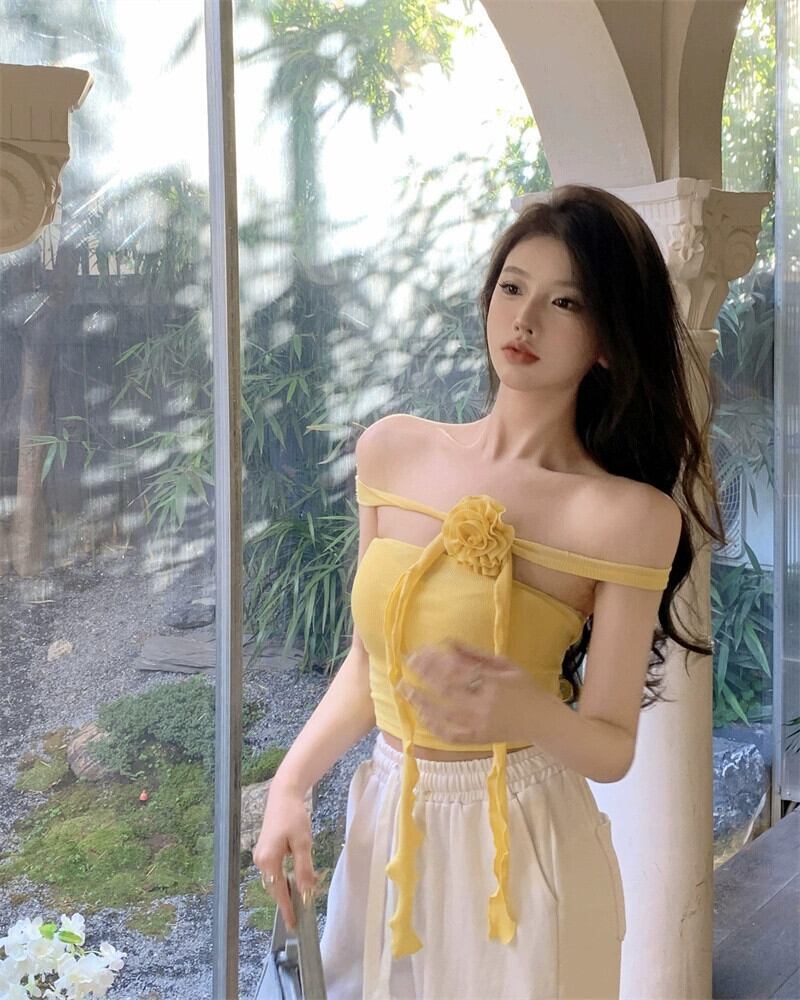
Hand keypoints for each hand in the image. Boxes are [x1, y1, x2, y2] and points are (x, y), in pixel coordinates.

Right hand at [252, 783, 317, 930]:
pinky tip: (294, 880)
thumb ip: (303, 869)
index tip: (293, 925)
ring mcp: (261, 855)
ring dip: (286, 890)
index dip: (287, 909)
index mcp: (268, 861)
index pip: (279, 892)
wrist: (283, 795)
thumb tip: (305, 893)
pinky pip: (274, 871)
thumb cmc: (294, 817)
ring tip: (300, 900)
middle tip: (300, 914)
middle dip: (287, 900)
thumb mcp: (302, 843)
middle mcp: (260, 861)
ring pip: (274, 880)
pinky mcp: (265, 850)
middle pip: (274, 888)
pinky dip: (284, 879)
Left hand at [396, 639, 543, 744]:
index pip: (456, 669)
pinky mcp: (476, 739)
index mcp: (492, 682)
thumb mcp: (504, 664)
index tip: (419, 652)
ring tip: (404, 689)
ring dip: (420, 701)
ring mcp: (478, 725)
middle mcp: (483, 705)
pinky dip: (432, 725)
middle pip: (445, 689)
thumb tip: (448, 642)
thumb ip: (475, 654)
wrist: (541, 720)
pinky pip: (448, 735)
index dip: (434, 660)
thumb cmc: (524, 688)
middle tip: (405, 665)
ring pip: (442, 714)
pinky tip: (420, 715)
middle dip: (422, 676)